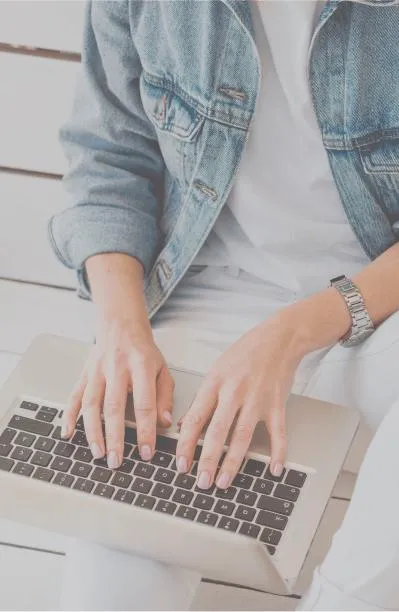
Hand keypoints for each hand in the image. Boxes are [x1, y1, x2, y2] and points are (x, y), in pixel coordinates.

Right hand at [61, 316, 174, 468]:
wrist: (120, 325)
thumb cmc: (143, 351)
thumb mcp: (162, 369)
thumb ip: (165, 397)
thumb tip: (165, 423)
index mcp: (141, 366)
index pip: (144, 403)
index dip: (145, 430)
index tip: (146, 452)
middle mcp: (117, 367)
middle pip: (114, 407)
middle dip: (114, 437)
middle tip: (116, 461)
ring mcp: (97, 370)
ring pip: (91, 404)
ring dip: (92, 431)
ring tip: (97, 453)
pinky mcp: (84, 373)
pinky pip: (74, 396)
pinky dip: (69, 416)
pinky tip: (69, 434)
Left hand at [175, 308, 310, 489]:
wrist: (279, 338)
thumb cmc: (246, 353)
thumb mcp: (216, 370)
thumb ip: (203, 398)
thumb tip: (187, 424)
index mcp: (215, 383)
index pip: (196, 418)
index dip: (186, 443)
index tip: (180, 463)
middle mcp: (234, 392)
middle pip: (217, 431)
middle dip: (207, 460)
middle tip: (200, 482)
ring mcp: (257, 399)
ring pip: (242, 436)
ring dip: (233, 462)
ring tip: (223, 482)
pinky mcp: (277, 404)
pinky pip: (277, 433)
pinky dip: (277, 452)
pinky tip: (273, 470)